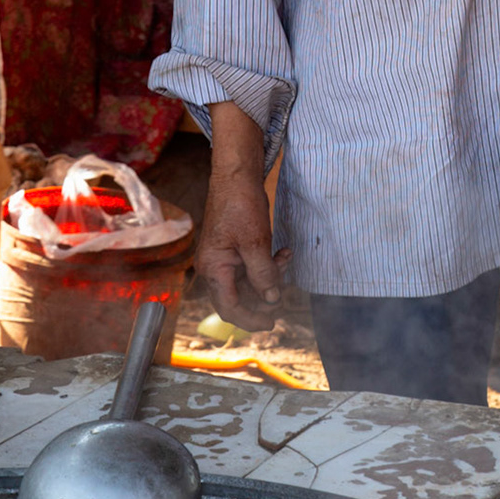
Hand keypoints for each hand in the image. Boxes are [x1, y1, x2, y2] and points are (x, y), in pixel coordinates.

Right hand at [197, 102, 289, 328]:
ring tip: (286, 261)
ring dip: (270, 277)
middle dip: (263, 299)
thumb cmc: (240, 205)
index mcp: (214, 268)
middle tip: (284, 299)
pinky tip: (284, 253)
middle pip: (239, 298)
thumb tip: (273, 299)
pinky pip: (252, 267)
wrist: (237, 175)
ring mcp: (224, 258)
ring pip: (249, 283)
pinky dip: (269, 264)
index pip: (229, 307)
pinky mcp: (234, 249)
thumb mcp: (256, 242)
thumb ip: (263, 274)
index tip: (271, 324)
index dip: (250, 319)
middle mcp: (215, 267)